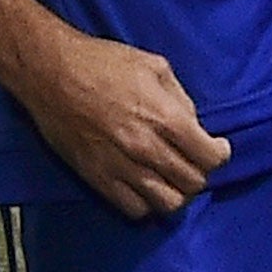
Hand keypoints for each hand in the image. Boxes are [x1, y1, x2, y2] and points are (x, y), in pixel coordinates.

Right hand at [17, 27, 230, 218]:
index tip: (217, 149)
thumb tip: (192, 124)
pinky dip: (147, 203)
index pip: (209, 157)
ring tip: (172, 178)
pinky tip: (146, 186)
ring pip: (167, 204)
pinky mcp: (98, 178)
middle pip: (192, 183)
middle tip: (193, 161)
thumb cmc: (101, 61)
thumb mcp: (153, 65)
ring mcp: (121, 167)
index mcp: (163, 116)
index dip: (220, 155)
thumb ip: (180, 98)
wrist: (51, 72)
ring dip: (177, 193)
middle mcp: (145, 147)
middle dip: (200, 173)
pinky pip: (134, 209)